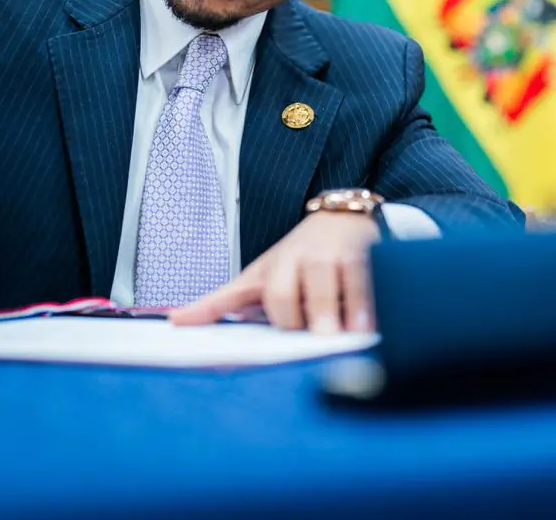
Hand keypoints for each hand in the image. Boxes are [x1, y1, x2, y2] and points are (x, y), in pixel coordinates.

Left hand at [169, 211, 379, 332]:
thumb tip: (176, 322)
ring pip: (348, 277)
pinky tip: (379, 320)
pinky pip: (379, 276)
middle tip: (324, 336)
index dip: (283, 312)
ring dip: (352, 307)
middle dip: (319, 309)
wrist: (343, 217)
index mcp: (280, 264)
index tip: (284, 329)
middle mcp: (312, 256)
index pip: (278, 290)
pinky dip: (379, 299)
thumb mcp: (258, 275)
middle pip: (313, 282)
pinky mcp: (374, 253)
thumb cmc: (296, 258)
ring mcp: (344, 254)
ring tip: (355, 333)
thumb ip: (221, 302)